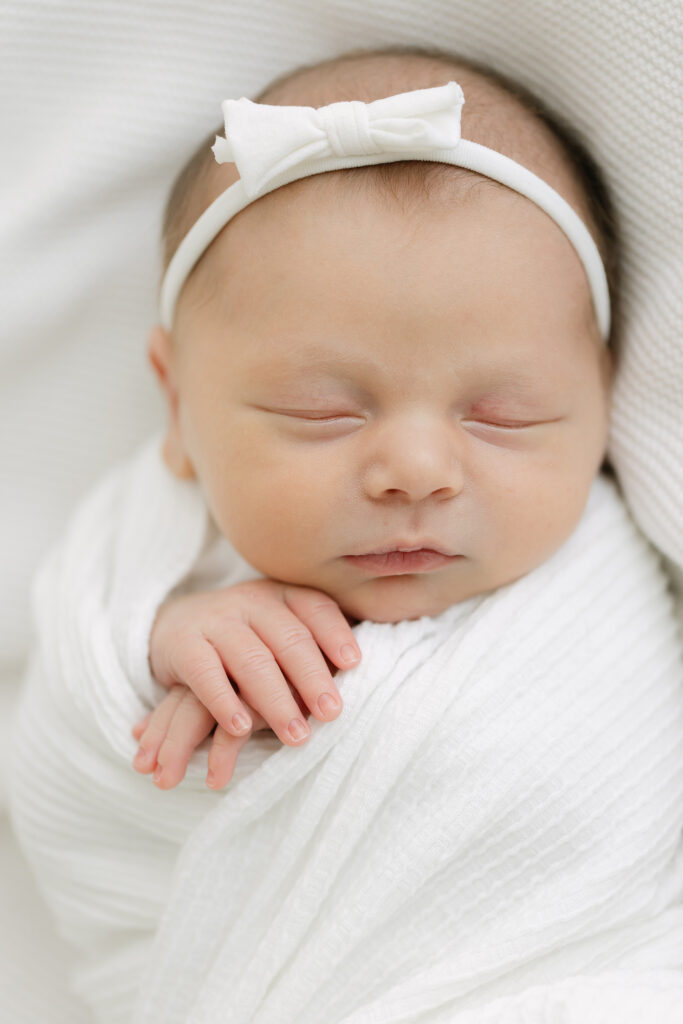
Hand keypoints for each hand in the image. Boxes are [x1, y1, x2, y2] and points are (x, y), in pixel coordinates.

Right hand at [131, 580, 359, 782]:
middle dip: (313, 677)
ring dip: (276, 700)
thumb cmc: (247, 639)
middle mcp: (251, 601)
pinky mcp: (181, 644)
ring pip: (252, 659)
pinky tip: (241, 728)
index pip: (315, 607)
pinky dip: (224, 701)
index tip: (354, 664)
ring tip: (297, 736)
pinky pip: (205, 673)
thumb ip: (311, 650)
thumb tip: (358, 685)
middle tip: (333, 714)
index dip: (336, 633)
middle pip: (289, 637)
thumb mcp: (279, 633)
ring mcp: (215, 620)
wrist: (175, 626)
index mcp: (282, 595)